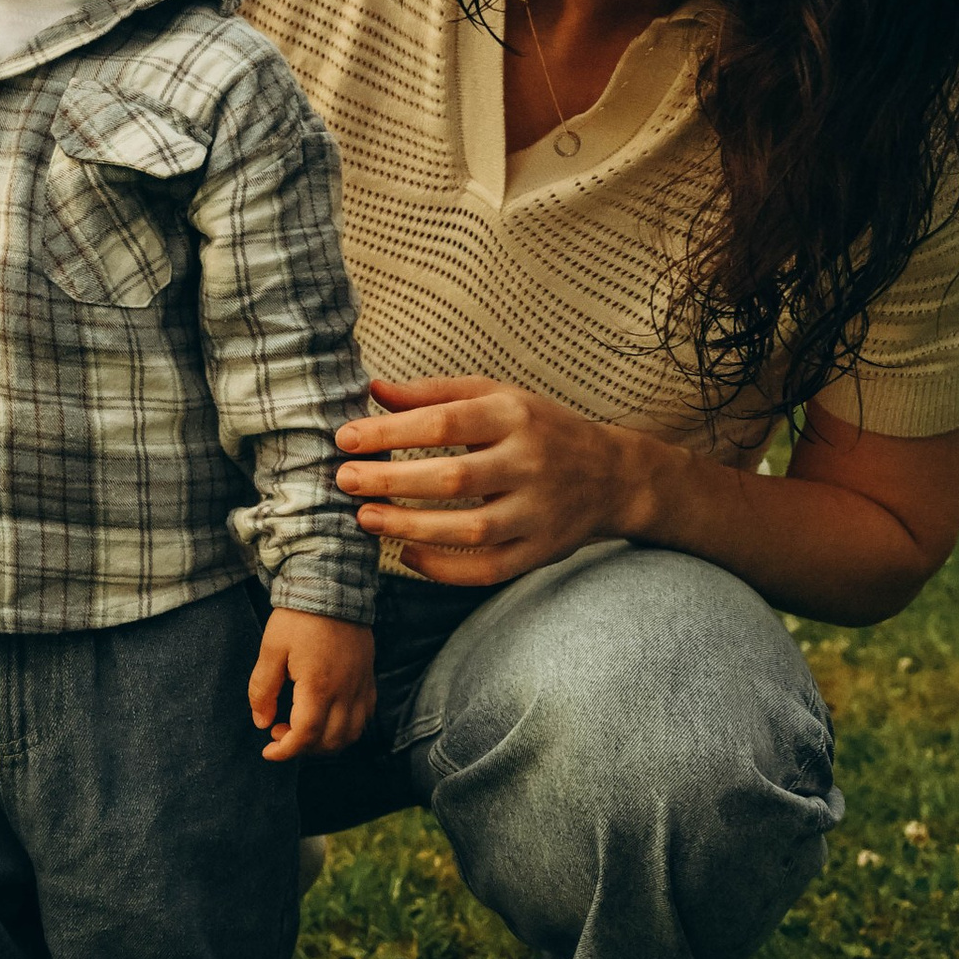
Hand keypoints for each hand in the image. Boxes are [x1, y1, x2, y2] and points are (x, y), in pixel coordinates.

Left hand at [247, 607, 376, 761]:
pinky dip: (347, 727)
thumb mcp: (270, 649)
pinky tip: (328, 716)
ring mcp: (360, 685)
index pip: (305, 735)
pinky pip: (365, 716)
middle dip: (303, 748)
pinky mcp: (368, 677)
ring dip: (327, 742)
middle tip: (280, 732)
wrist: (332, 587)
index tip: (268, 751)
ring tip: (303, 728)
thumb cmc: (298, 617)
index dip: (285, 751)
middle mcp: (345, 690)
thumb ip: (263, 689)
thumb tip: (261, 722)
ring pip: (352, 733)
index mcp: (318, 686)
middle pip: (331, 741)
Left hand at [335, 375, 655, 585]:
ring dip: (410, 527)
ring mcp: (538, 512)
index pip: (445, 422)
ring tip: (364, 518)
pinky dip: (444, 569)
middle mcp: (530, 463)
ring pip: (469, 530)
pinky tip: (407, 554)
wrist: (612, 475)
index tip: (345, 439)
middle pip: (454, 478)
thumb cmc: (538, 427)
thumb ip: (434, 393)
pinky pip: (487, 569)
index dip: (390, 432)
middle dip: (391, 481)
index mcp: (515, 416)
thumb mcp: (496, 396)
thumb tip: (373, 389)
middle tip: (345, 480)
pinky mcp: (540, 552)